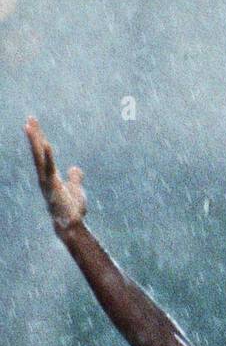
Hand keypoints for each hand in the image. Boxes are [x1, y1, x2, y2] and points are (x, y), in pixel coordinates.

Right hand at [25, 116, 86, 231]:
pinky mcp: (52, 186)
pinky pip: (49, 168)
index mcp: (50, 176)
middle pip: (38, 152)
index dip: (39, 140)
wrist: (71, 227)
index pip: (43, 154)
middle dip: (34, 136)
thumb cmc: (72, 211)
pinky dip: (48, 156)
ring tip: (30, 125)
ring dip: (34, 141)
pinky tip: (46, 142)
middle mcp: (45, 177)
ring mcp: (46, 181)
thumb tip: (76, 168)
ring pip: (39, 157)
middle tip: (29, 119)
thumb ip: (74, 178)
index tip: (34, 125)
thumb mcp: (76, 190)